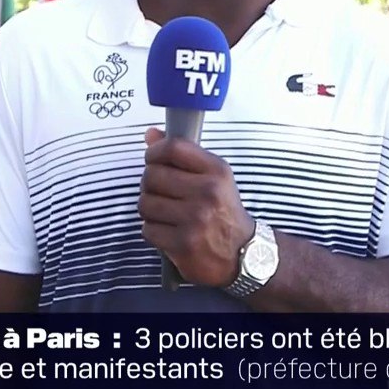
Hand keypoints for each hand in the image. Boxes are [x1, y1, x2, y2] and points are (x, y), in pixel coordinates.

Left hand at [138, 127, 254, 287]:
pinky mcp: (183, 244)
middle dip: (150, 184)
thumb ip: (183, 155)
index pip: (173, 148)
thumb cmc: (223, 212)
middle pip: (152, 175)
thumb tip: (151, 133)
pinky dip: (153, 231)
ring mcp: (195, 219)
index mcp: (216, 171)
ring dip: (150, 209)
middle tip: (161, 193)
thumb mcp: (214, 177)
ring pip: (145, 203)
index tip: (153, 160)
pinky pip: (148, 229)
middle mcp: (208, 192)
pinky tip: (169, 231)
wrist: (243, 254)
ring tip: (165, 214)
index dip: (154, 152)